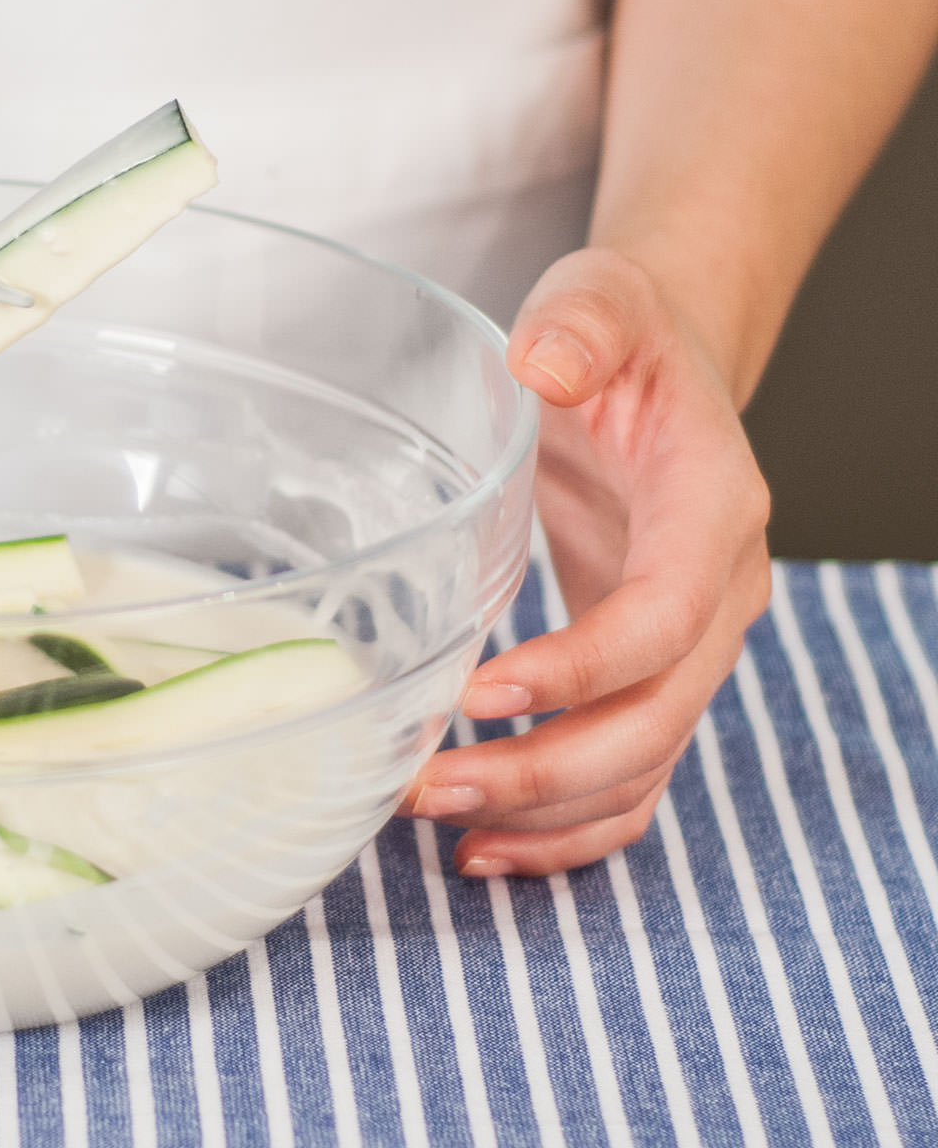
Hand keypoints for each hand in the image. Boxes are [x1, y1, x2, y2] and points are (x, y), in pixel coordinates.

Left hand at [399, 247, 772, 875]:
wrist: (653, 369)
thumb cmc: (618, 337)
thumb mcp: (599, 299)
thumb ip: (581, 322)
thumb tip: (545, 361)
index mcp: (712, 512)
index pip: (662, 618)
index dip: (580, 669)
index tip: (478, 695)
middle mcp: (719, 597)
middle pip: (653, 722)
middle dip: (543, 770)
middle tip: (428, 786)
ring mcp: (690, 650)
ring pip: (641, 770)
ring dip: (543, 814)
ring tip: (435, 825)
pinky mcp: (648, 678)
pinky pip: (629, 782)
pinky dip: (566, 831)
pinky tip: (482, 848)